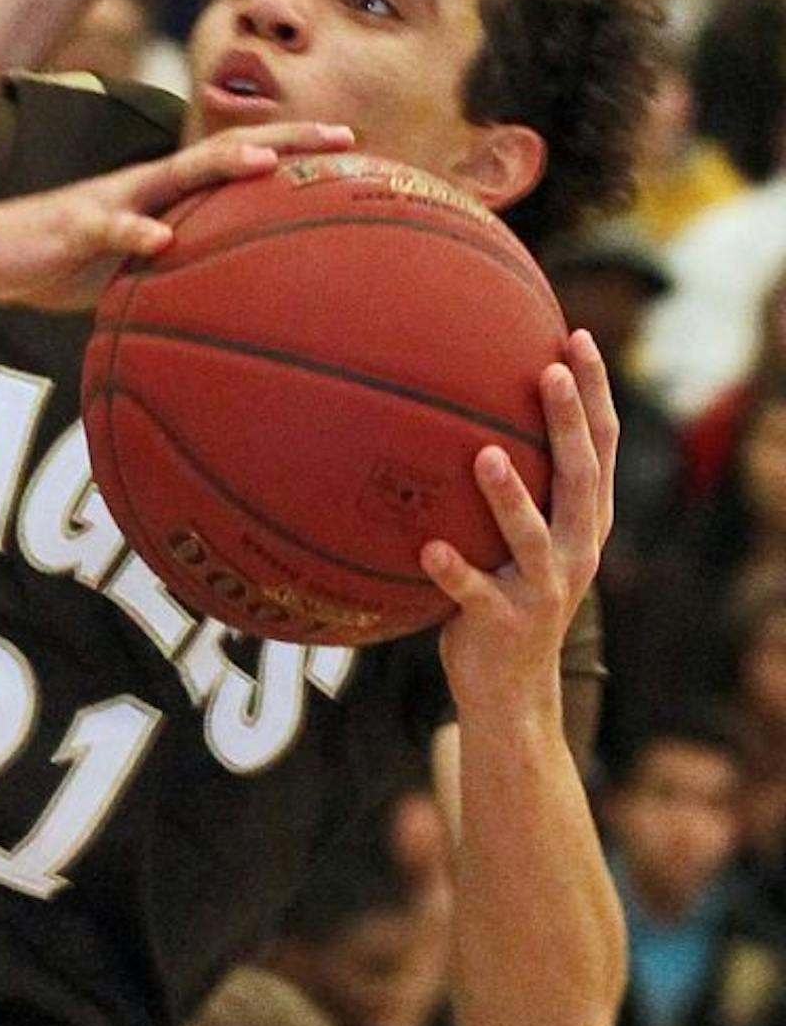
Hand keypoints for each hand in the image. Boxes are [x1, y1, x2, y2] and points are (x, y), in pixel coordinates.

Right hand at [0, 121, 355, 310]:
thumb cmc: (55, 262)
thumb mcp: (124, 270)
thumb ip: (170, 273)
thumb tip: (224, 305)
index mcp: (161, 195)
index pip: (235, 164)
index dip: (292, 151)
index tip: (350, 149)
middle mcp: (145, 186)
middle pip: (224, 152)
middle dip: (286, 141)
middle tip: (345, 137)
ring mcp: (110, 201)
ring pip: (174, 175)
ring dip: (221, 166)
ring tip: (267, 164)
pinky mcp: (72, 225)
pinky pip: (108, 227)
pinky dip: (136, 232)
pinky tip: (162, 240)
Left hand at [424, 330, 616, 712]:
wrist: (509, 687)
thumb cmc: (504, 592)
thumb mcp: (521, 538)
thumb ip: (512, 485)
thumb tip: (460, 410)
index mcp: (583, 521)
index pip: (599, 446)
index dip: (594, 392)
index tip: (577, 337)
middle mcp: (575, 549)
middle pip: (579, 476)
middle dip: (567, 422)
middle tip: (548, 371)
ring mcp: (543, 588)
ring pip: (531, 536)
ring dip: (508, 497)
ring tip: (485, 454)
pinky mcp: (502, 622)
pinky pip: (473, 593)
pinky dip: (452, 570)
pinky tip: (426, 548)